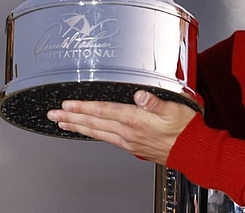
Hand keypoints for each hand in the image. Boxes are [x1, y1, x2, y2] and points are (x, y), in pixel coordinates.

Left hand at [47, 90, 196, 164]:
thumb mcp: (174, 109)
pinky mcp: (132, 146)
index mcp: (136, 120)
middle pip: (94, 123)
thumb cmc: (185, 129)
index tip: (67, 104)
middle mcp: (128, 132)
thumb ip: (155, 101)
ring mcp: (128, 141)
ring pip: (97, 133)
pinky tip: (89, 131)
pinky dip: (92, 134)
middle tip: (53, 115)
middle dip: (71, 118)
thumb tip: (140, 94)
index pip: (103, 111)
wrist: (192, 151)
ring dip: (78, 127)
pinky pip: (105, 139)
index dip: (83, 107)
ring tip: (63, 123)